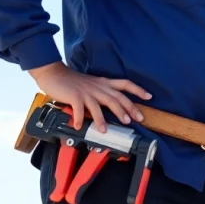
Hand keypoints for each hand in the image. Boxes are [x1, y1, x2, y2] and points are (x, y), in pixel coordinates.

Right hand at [28, 62, 151, 132]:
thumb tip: (113, 107)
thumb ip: (102, 93)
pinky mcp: (74, 96)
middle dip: (128, 109)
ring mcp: (86, 92)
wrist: (54, 74)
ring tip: (106, 129)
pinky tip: (80, 127)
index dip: (138, 90)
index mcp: (104, 83)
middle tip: (137, 119)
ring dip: (103, 119)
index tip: (149, 97)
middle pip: (117, 98)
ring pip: (99, 105)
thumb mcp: (92, 84)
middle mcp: (98, 87)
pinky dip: (80, 119)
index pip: (125, 84)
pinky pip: (79, 109)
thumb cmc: (73, 81)